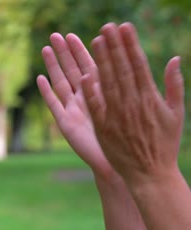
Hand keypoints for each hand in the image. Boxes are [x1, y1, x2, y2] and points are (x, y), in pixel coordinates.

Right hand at [37, 33, 113, 177]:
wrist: (114, 162)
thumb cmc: (122, 137)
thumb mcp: (117, 106)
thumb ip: (106, 87)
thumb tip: (103, 63)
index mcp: (100, 93)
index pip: (88, 66)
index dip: (79, 50)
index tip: (71, 35)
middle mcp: (85, 99)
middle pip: (71, 71)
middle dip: (64, 53)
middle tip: (54, 35)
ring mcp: (73, 110)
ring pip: (61, 83)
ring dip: (53, 67)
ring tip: (46, 49)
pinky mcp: (65, 124)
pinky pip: (54, 104)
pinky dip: (47, 92)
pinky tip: (40, 78)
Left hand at [81, 22, 184, 185]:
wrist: (150, 174)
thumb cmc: (164, 143)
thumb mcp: (176, 113)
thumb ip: (174, 85)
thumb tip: (175, 59)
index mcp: (150, 97)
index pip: (138, 65)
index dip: (130, 45)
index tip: (124, 27)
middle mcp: (132, 103)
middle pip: (121, 70)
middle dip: (114, 47)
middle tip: (106, 26)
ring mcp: (117, 115)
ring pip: (107, 83)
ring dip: (100, 62)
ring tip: (94, 41)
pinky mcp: (104, 128)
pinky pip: (96, 106)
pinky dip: (91, 91)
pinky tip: (84, 74)